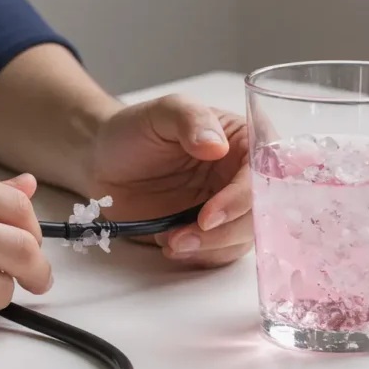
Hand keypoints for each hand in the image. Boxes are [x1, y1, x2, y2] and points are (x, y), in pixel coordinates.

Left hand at [86, 94, 272, 266]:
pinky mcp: (211, 231)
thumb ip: (191, 120)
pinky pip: (221, 252)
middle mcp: (243, 176)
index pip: (264, 173)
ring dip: (211, 248)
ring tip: (171, 242)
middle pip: (260, 213)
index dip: (244, 198)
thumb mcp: (162, 112)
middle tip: (185, 236)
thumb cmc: (136, 130)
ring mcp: (229, 206)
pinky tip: (171, 246)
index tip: (209, 215)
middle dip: (226, 231)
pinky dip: (200, 256)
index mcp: (244, 141)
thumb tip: (217, 146)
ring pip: (243, 238)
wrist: (103, 161)